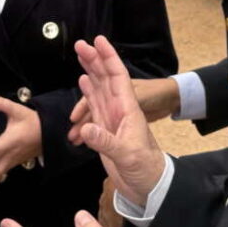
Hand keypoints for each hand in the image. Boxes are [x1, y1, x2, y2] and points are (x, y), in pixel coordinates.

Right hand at [75, 36, 165, 206]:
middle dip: (94, 60)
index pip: (117, 77)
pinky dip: (87, 92)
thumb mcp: (127, 154)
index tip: (98, 40)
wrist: (148, 185)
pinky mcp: (105, 129)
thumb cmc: (145, 168)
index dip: (108, 57)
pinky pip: (94, 106)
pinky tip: (83, 82)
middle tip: (79, 44)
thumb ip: (106, 141)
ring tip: (80, 56)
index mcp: (127, 109)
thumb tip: (84, 129)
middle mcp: (119, 109)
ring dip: (90, 72)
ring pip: (99, 89)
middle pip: (105, 78)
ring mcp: (111, 118)